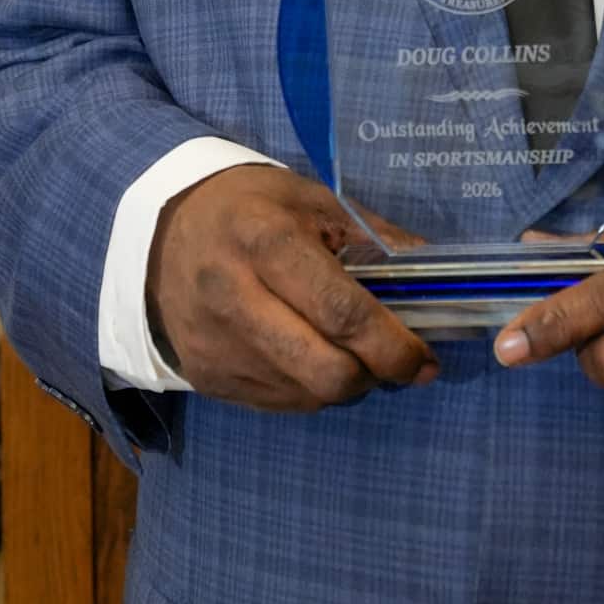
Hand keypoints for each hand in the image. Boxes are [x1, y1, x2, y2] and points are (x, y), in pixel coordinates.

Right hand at [145, 165, 437, 409]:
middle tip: (396, 361)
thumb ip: (375, 240)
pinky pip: (279, 403)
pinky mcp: (206, 376)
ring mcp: (215, 345)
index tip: (424, 358)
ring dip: (345, 384)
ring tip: (353, 352)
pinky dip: (311, 390)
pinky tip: (313, 356)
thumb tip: (438, 276)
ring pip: (306, 395)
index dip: (391, 344)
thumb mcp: (314, 200)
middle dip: (374, 375)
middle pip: (324, 370)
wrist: (165, 229)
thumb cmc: (254, 207)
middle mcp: (233, 297)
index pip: (340, 312)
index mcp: (265, 242)